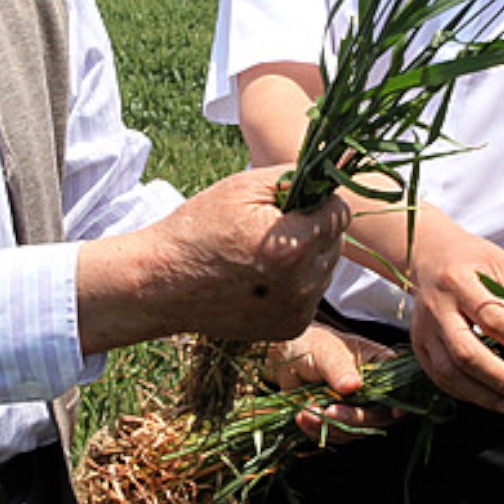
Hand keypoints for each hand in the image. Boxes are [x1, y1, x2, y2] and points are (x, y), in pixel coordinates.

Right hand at [124, 166, 347, 341]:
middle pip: (336, 241)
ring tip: (262, 254)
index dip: (318, 201)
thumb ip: (298, 176)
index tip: (291, 203)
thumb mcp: (244, 186)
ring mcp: (297, 312)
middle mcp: (301, 285)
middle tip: (269, 228)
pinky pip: (311, 293)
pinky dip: (295, 282)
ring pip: (326, 268)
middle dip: (312, 228)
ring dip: (307, 256)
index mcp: (291, 247)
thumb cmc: (199, 228)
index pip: (341, 213)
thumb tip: (335, 174)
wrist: (162, 284)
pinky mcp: (291, 328)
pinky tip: (261, 277)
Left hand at [263, 323, 400, 444]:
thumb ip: (339, 369)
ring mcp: (358, 407)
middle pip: (379, 415)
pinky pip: (337, 435)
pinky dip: (318, 431)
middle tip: (329, 412)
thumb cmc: (312, 344)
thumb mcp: (326, 352)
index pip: (399, 385)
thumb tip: (354, 385)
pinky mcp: (341, 421)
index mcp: (380, 365)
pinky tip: (302, 417)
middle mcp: (374, 389)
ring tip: (305, 412)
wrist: (287, 357)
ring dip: (331, 427)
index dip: (400, 401)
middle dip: (354, 419)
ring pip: (357, 430)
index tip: (395, 413)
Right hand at [406, 222, 503, 415]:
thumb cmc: (471, 260)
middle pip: (465, 352)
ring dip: (485, 394)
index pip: (491, 317)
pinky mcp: (420, 347)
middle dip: (501, 377)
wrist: (429, 256)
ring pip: (450, 373)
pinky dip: (469, 394)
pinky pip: (442, 379)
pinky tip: (494, 399)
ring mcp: (423, 331)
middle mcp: (436, 308)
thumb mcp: (502, 266)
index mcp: (458, 281)